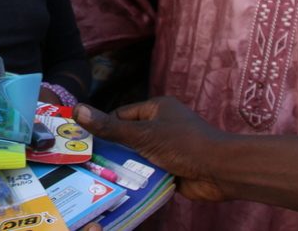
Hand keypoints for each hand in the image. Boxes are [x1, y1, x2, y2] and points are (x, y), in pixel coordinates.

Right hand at [74, 97, 228, 201]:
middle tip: (89, 163)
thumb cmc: (183, 144)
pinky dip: (139, 180)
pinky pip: (149, 173)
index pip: (121, 115)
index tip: (85, 142)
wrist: (220, 171)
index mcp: (156, 109)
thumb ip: (110, 127)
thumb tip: (77, 110)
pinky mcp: (172, 169)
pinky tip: (121, 188)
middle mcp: (161, 126)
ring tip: (101, 178)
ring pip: (137, 158)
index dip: (104, 127)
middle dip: (113, 151)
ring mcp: (167, 149)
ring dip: (126, 168)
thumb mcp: (142, 134)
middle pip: (128, 138)